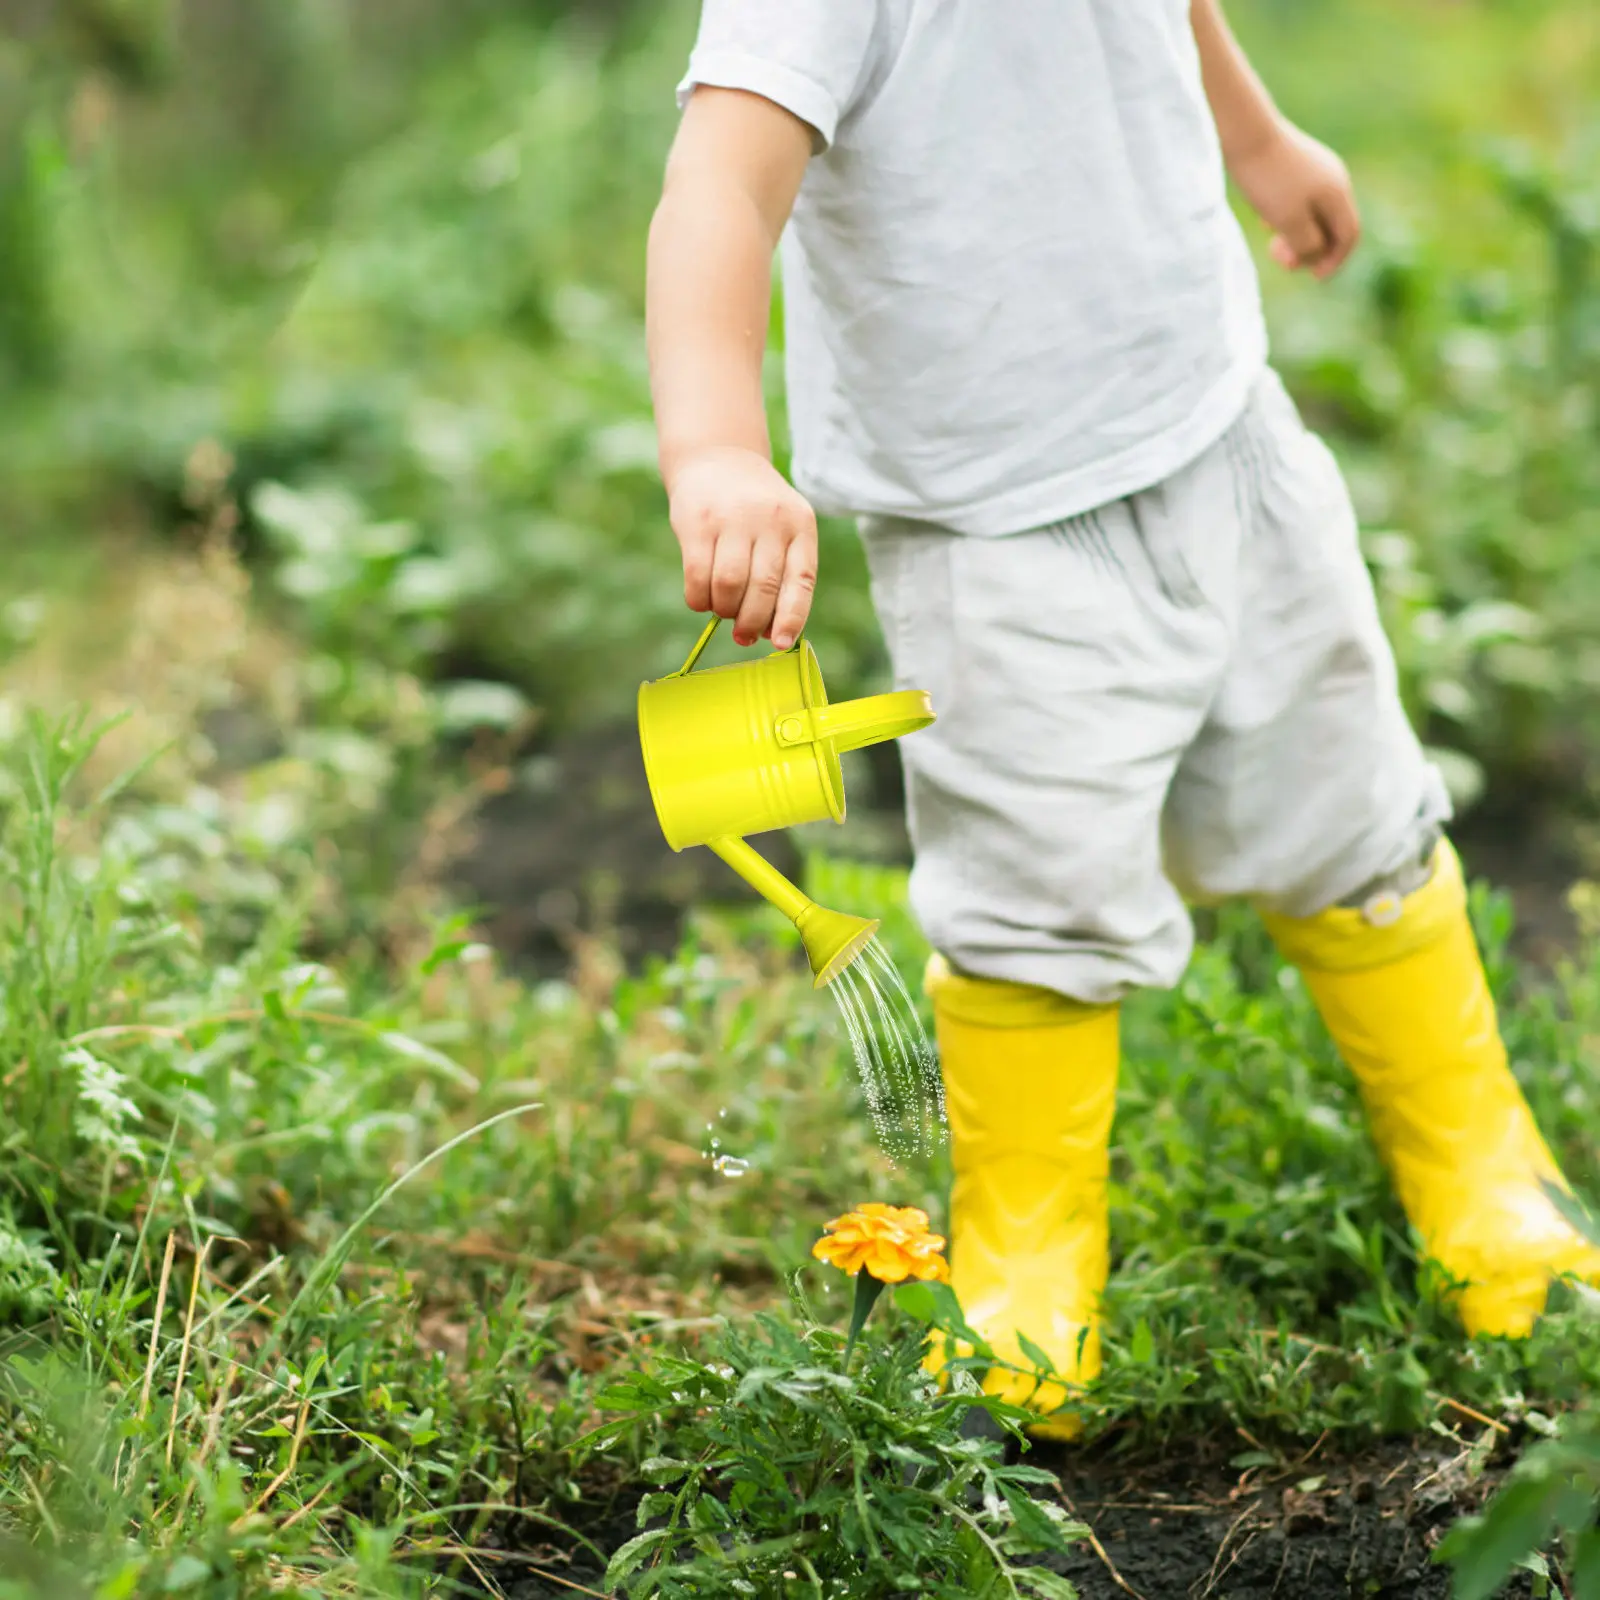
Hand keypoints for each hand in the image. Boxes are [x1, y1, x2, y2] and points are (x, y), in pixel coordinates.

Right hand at [668, 445, 817, 648]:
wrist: (718, 456)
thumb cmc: (755, 510)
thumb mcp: (783, 529)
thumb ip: (782, 574)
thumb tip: (771, 634)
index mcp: (800, 524)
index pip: (801, 580)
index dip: (791, 618)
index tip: (779, 643)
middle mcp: (770, 519)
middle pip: (763, 588)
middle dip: (752, 622)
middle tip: (743, 635)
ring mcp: (733, 518)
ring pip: (729, 586)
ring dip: (723, 611)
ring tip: (721, 611)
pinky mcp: (698, 521)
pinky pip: (697, 575)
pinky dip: (698, 599)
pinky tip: (701, 599)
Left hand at [1231, 121, 1359, 279]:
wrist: (1246, 132)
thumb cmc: (1268, 180)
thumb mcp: (1289, 222)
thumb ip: (1308, 244)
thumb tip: (1316, 255)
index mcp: (1338, 192)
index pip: (1349, 234)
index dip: (1335, 260)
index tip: (1314, 277)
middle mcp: (1334, 177)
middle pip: (1332, 225)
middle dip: (1311, 249)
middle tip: (1282, 262)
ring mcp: (1316, 168)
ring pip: (1314, 213)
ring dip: (1297, 236)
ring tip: (1272, 246)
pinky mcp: (1296, 163)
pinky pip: (1299, 200)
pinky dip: (1287, 218)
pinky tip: (1266, 223)